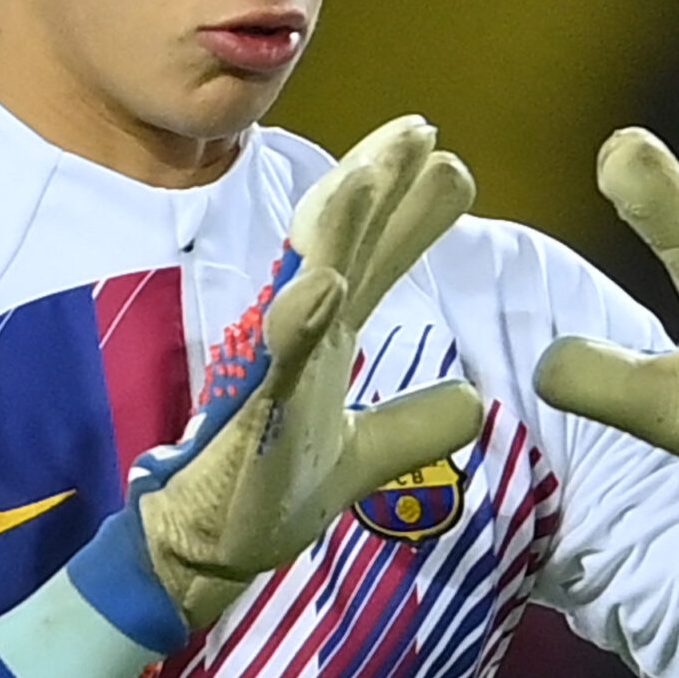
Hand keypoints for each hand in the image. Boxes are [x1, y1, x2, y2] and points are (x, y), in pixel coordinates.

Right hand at [132, 116, 482, 627]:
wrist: (207, 548)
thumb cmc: (269, 489)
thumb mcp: (362, 457)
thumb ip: (413, 424)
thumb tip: (471, 398)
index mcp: (325, 335)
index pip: (373, 258)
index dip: (407, 210)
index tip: (444, 156)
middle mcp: (299, 334)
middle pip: (343, 244)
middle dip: (377, 183)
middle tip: (418, 129)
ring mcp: (273, 365)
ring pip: (306, 278)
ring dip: (338, 225)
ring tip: (372, 172)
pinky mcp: (254, 409)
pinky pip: (277, 358)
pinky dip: (299, 318)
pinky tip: (326, 285)